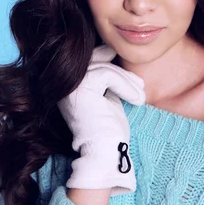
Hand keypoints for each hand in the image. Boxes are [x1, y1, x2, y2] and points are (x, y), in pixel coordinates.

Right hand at [57, 44, 145, 195]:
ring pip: (105, 68)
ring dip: (128, 81)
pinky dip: (126, 86)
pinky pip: (108, 75)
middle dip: (121, 69)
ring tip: (141, 96)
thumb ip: (105, 77)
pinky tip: (137, 100)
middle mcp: (63, 83)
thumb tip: (109, 50)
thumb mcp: (107, 96)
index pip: (89, 58)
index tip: (133, 79)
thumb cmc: (108, 131)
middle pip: (95, 59)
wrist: (104, 154)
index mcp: (67, 85)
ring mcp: (69, 84)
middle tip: (140, 84)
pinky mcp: (79, 88)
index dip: (111, 62)